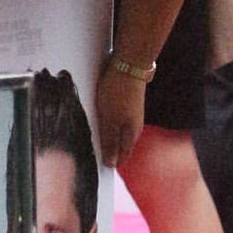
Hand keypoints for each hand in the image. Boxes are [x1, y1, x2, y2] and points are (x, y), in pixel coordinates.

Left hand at [96, 51, 146, 166]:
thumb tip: (111, 163)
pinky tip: (103, 118)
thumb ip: (110, 142)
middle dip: (112, 151)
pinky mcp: (128, 100)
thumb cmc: (118, 92)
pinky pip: (118, 117)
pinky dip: (110, 122)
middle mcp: (134, 125)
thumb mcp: (110, 120)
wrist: (129, 65)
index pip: (122, 155)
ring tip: (99, 140)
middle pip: (122, 144)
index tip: (101, 168)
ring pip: (120, 130)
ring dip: (111, 137)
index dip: (112, 162)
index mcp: (131, 134)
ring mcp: (132, 112)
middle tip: (98, 156)